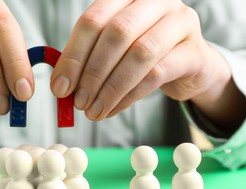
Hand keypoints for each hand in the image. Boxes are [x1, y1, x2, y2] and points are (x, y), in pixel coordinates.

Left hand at [51, 0, 240, 124]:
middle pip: (116, 33)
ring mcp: (179, 22)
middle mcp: (155, 2)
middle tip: (79, 102)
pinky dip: (129, 96)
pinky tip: (113, 109)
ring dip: (110, 88)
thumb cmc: (144, 56)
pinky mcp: (194, 51)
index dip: (73, 56)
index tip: (60, 87)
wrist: (188, 65)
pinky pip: (157, 74)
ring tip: (94, 111)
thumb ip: (88, 60)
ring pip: (139, 54)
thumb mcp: (113, 51)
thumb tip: (60, 86)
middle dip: (92, 73)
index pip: (93, 20)